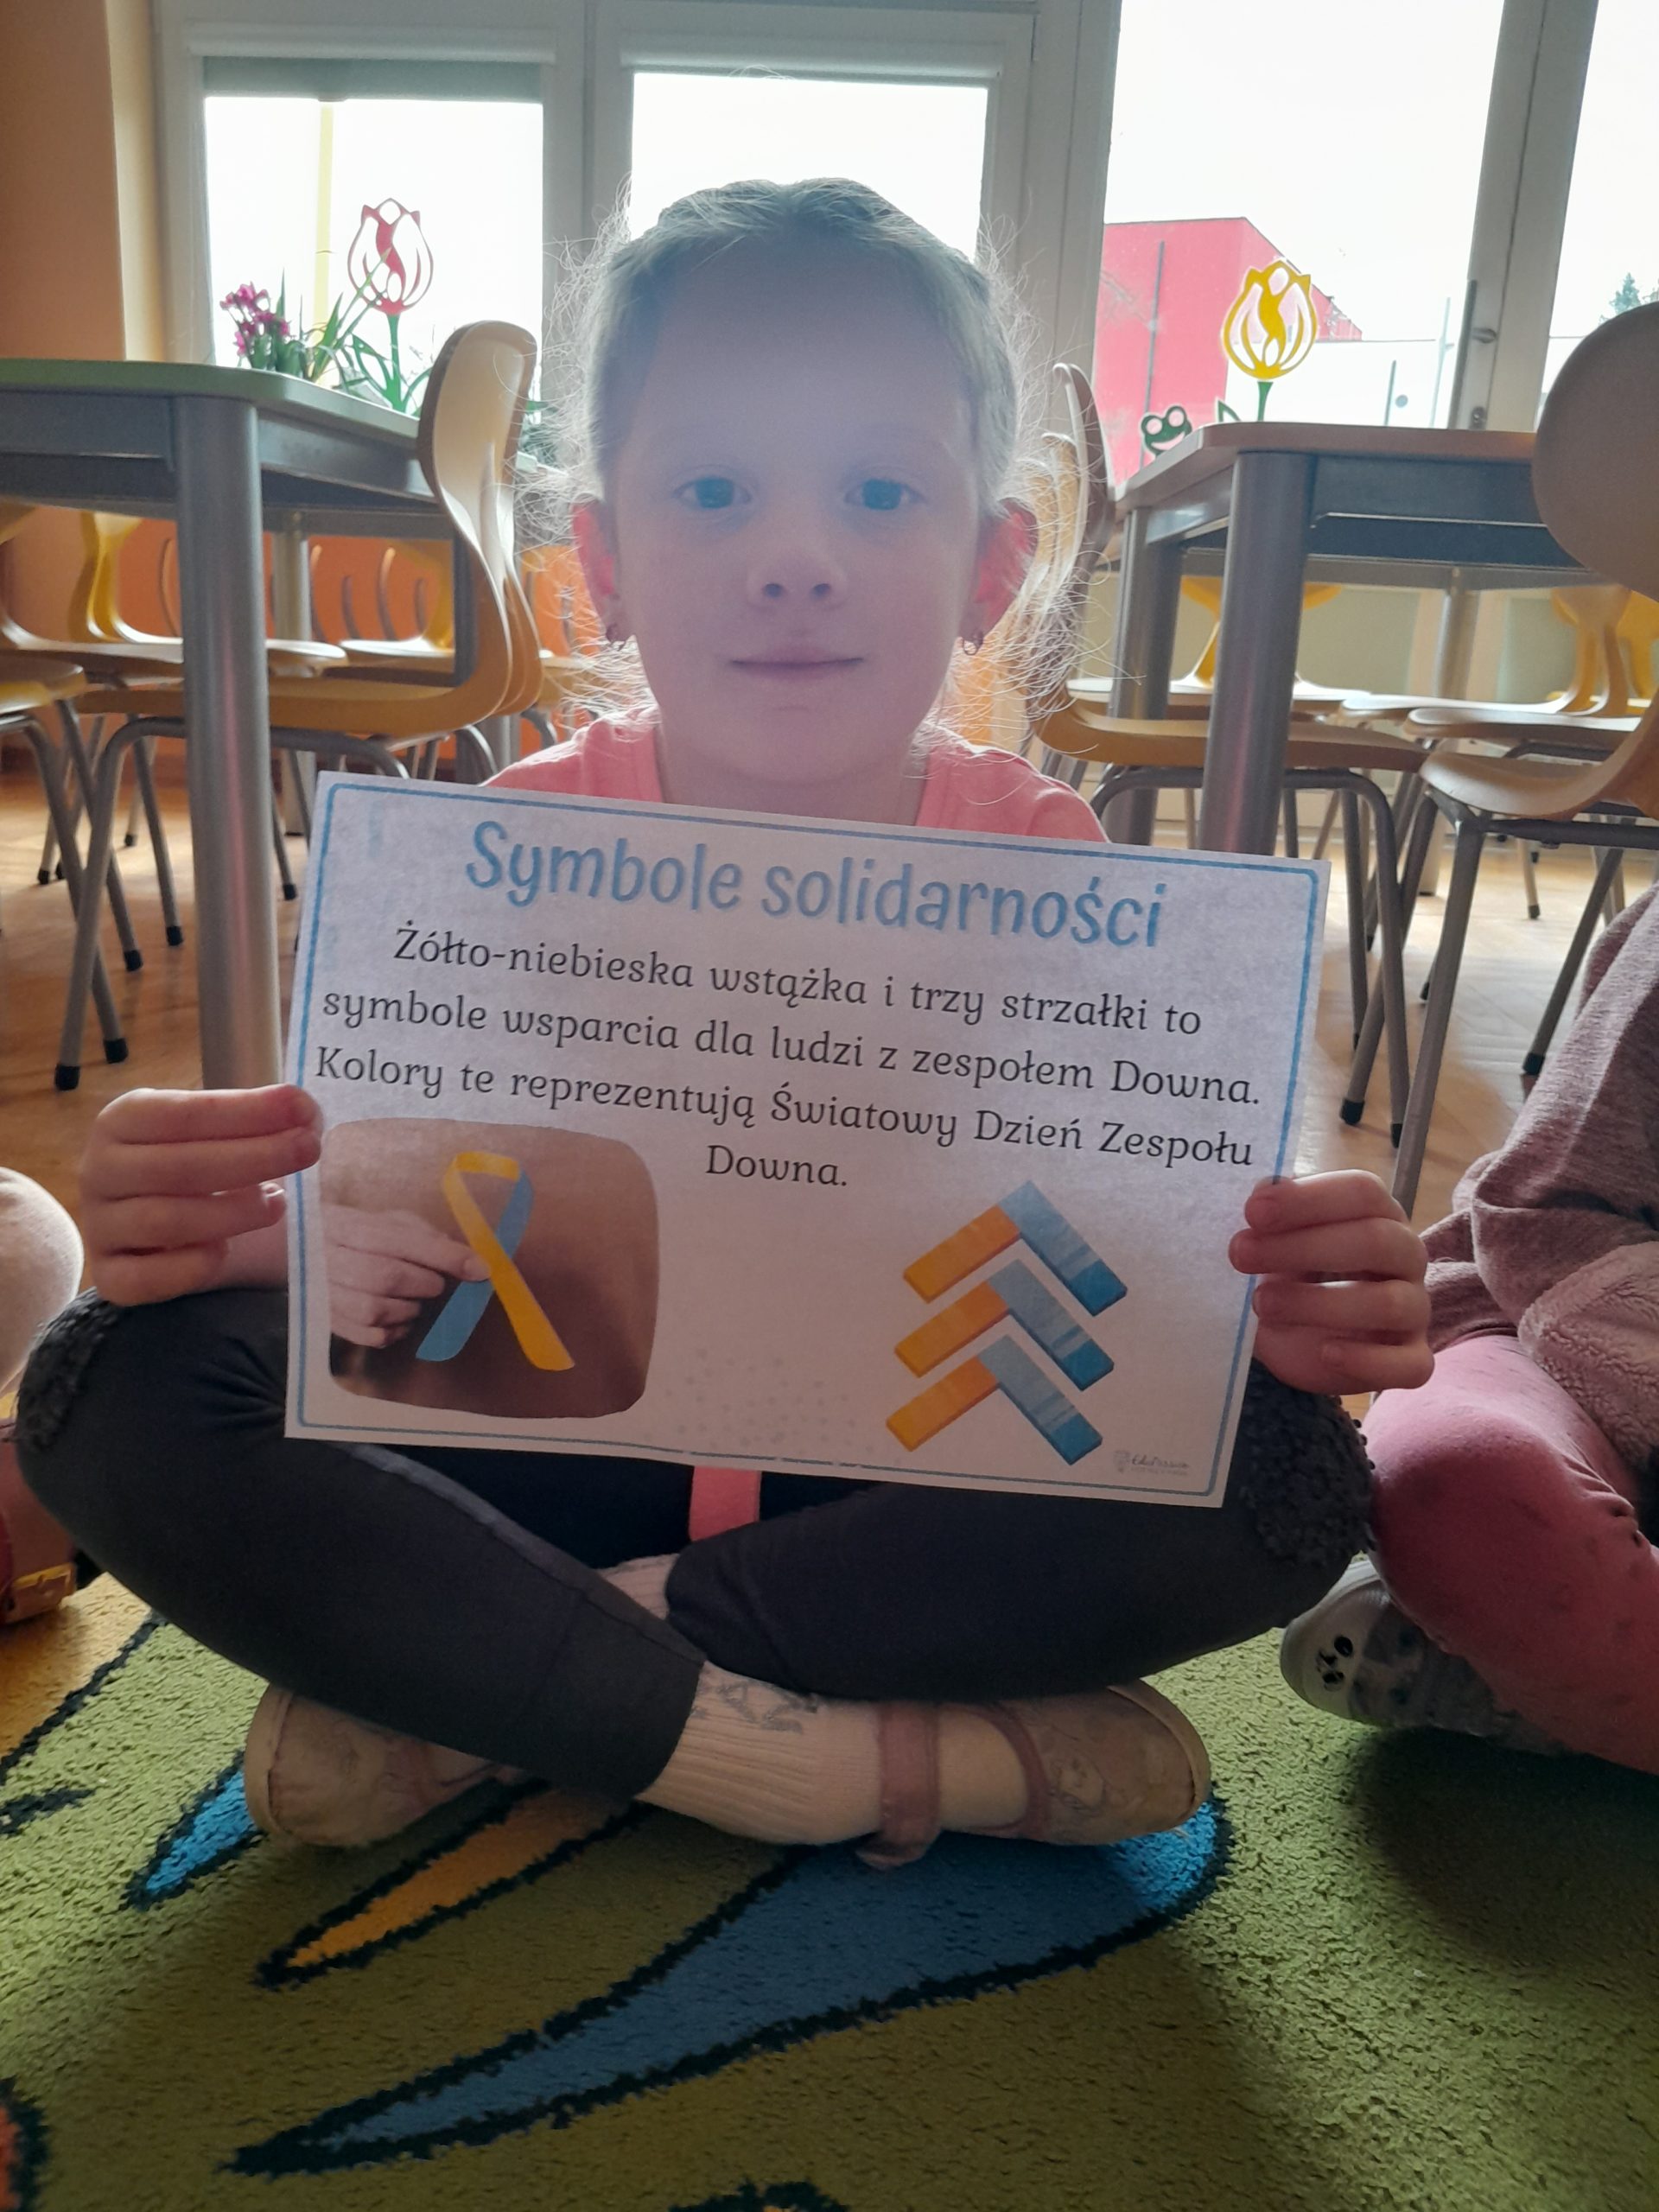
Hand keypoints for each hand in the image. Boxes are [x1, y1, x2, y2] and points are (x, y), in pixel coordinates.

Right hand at [80, 1085, 321, 1304]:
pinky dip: (191, 1266)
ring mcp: (100, 1226)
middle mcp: (100, 1170)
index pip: (181, 1113)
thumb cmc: (192, 1165)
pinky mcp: (109, 1277)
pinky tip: (226, 1251)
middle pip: (178, 1166)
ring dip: (232, 1213)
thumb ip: (251, 1120)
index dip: (245, 1111)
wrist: (156, 1227)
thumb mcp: (212, 1132)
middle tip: (308, 1150)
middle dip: (254, 1157)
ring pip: (165, 1221)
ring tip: (278, 1203)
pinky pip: (146, 1278)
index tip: (302, 1108)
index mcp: (121, 1120)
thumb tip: (305, 1113)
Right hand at [323, 1202, 486, 1347]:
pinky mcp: (326, 1321)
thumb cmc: (359, 1234)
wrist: (302, 1252)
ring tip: (414, 1301)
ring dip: (409, 1310)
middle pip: (386, 1277)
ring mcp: (324, 1294)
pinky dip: (394, 1332)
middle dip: (425, 1284)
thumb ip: (424, 1235)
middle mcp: (331, 1259)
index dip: (444, 1257)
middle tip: (436, 1284)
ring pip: (376, 1311)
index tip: (480, 1270)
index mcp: (352, 1226)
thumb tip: (464, 1258)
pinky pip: (368, 1336)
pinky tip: (399, 1321)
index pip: (402, 1240)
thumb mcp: (389, 1220)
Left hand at [1228, 1170, 1430, 1396]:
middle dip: (1302, 1247)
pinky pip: (1407, 1364)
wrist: (1299, 1339)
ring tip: (1263, 1303)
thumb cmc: (1296, 1276)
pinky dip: (1366, 1360)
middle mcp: (1407, 1258)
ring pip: (1387, 1303)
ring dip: (1319, 1303)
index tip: (1252, 1212)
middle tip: (1241, 1254)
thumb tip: (1264, 1191)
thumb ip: (1274, 1218)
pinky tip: (1325, 1352)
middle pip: (1375, 1240)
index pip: (1362, 1192)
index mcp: (1380, 1215)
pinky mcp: (1412, 1360)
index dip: (1308, 1199)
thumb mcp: (1277, 1243)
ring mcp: (1415, 1310)